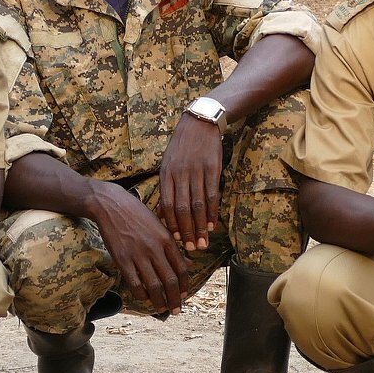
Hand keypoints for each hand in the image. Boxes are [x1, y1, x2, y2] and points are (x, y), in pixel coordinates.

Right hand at [90, 182, 193, 313]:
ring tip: (162, 309)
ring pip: (154, 286)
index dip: (185, 285)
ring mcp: (138, 255)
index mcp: (166, 239)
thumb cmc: (137, 214)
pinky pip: (135, 283)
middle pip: (170, 281)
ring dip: (160, 301)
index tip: (184, 295)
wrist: (110, 205)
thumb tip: (189, 264)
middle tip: (176, 309)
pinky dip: (142, 295)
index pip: (181, 268)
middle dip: (175, 299)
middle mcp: (154, 248)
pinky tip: (144, 298)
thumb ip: (174, 247)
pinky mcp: (122, 259)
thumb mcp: (160, 226)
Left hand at [158, 113, 223, 249]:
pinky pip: (212, 194)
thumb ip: (165, 189)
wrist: (199, 123)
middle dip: (187, 231)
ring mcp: (196, 171)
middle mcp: (180, 174)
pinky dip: (213, 212)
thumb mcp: (167, 165)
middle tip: (191, 249)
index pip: (167, 205)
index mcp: (166, 175)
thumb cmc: (181, 147)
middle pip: (182, 209)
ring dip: (201, 226)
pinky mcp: (212, 168)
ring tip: (204, 243)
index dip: (171, 225)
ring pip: (198, 205)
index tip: (176, 241)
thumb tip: (160, 213)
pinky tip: (213, 224)